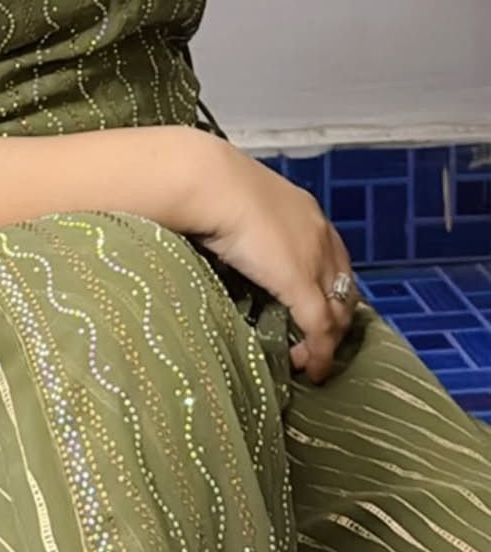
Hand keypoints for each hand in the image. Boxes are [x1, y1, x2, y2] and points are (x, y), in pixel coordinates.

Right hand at [186, 139, 359, 383]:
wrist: (211, 184)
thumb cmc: (213, 187)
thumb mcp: (243, 204)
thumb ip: (250, 225)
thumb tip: (236, 244)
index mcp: (306, 212)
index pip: (334, 258)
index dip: (329, 287)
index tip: (317, 308)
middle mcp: (320, 236)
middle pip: (343, 287)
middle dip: (334, 318)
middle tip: (315, 341)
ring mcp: (314, 261)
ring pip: (337, 311)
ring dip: (327, 341)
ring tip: (307, 359)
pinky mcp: (300, 284)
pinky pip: (320, 328)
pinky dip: (319, 353)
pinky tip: (310, 369)